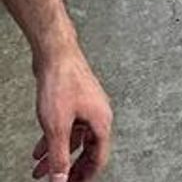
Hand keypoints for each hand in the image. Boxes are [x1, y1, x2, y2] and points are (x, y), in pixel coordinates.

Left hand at [31, 41, 111, 180]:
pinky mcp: (75, 101)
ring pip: (74, 139)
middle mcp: (98, 114)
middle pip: (87, 151)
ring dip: (57, 156)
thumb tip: (60, 180)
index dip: (85, 176)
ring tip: (40, 170)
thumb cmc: (62, 82)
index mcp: (101, 121)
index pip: (98, 158)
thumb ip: (60, 157)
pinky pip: (67, 128)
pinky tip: (39, 149)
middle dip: (70, 169)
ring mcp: (86, 107)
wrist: (56, 54)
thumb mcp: (57, 128)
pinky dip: (54, 141)